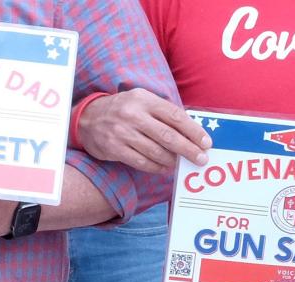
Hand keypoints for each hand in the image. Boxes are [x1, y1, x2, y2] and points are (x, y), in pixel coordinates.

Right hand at [79, 88, 211, 172]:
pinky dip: (157, 167)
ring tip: (181, 164)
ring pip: (156, 151)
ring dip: (172, 160)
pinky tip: (165, 168)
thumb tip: (192, 130)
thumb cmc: (123, 110)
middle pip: (168, 136)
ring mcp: (123, 132)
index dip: (193, 131)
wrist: (88, 118)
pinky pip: (142, 162)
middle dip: (188, 149)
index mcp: (144, 100)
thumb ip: (163, 112)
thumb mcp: (141, 101)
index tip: (206, 142)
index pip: (175, 116)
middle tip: (201, 159)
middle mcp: (134, 115)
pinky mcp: (115, 148)